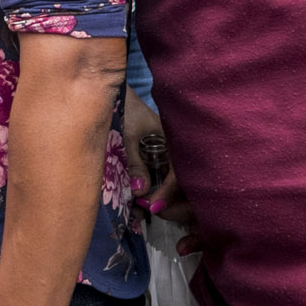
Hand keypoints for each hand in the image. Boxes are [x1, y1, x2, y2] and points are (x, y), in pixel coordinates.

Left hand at [123, 90, 192, 225]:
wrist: (117, 94)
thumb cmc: (125, 110)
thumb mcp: (127, 136)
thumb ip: (135, 163)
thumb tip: (141, 192)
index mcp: (177, 142)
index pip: (180, 174)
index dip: (169, 193)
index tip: (154, 207)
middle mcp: (180, 152)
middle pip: (189, 187)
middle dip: (176, 206)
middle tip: (149, 211)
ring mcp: (174, 158)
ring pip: (181, 188)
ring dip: (168, 204)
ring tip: (142, 211)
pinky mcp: (164, 162)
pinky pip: (168, 183)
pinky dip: (159, 195)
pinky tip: (144, 204)